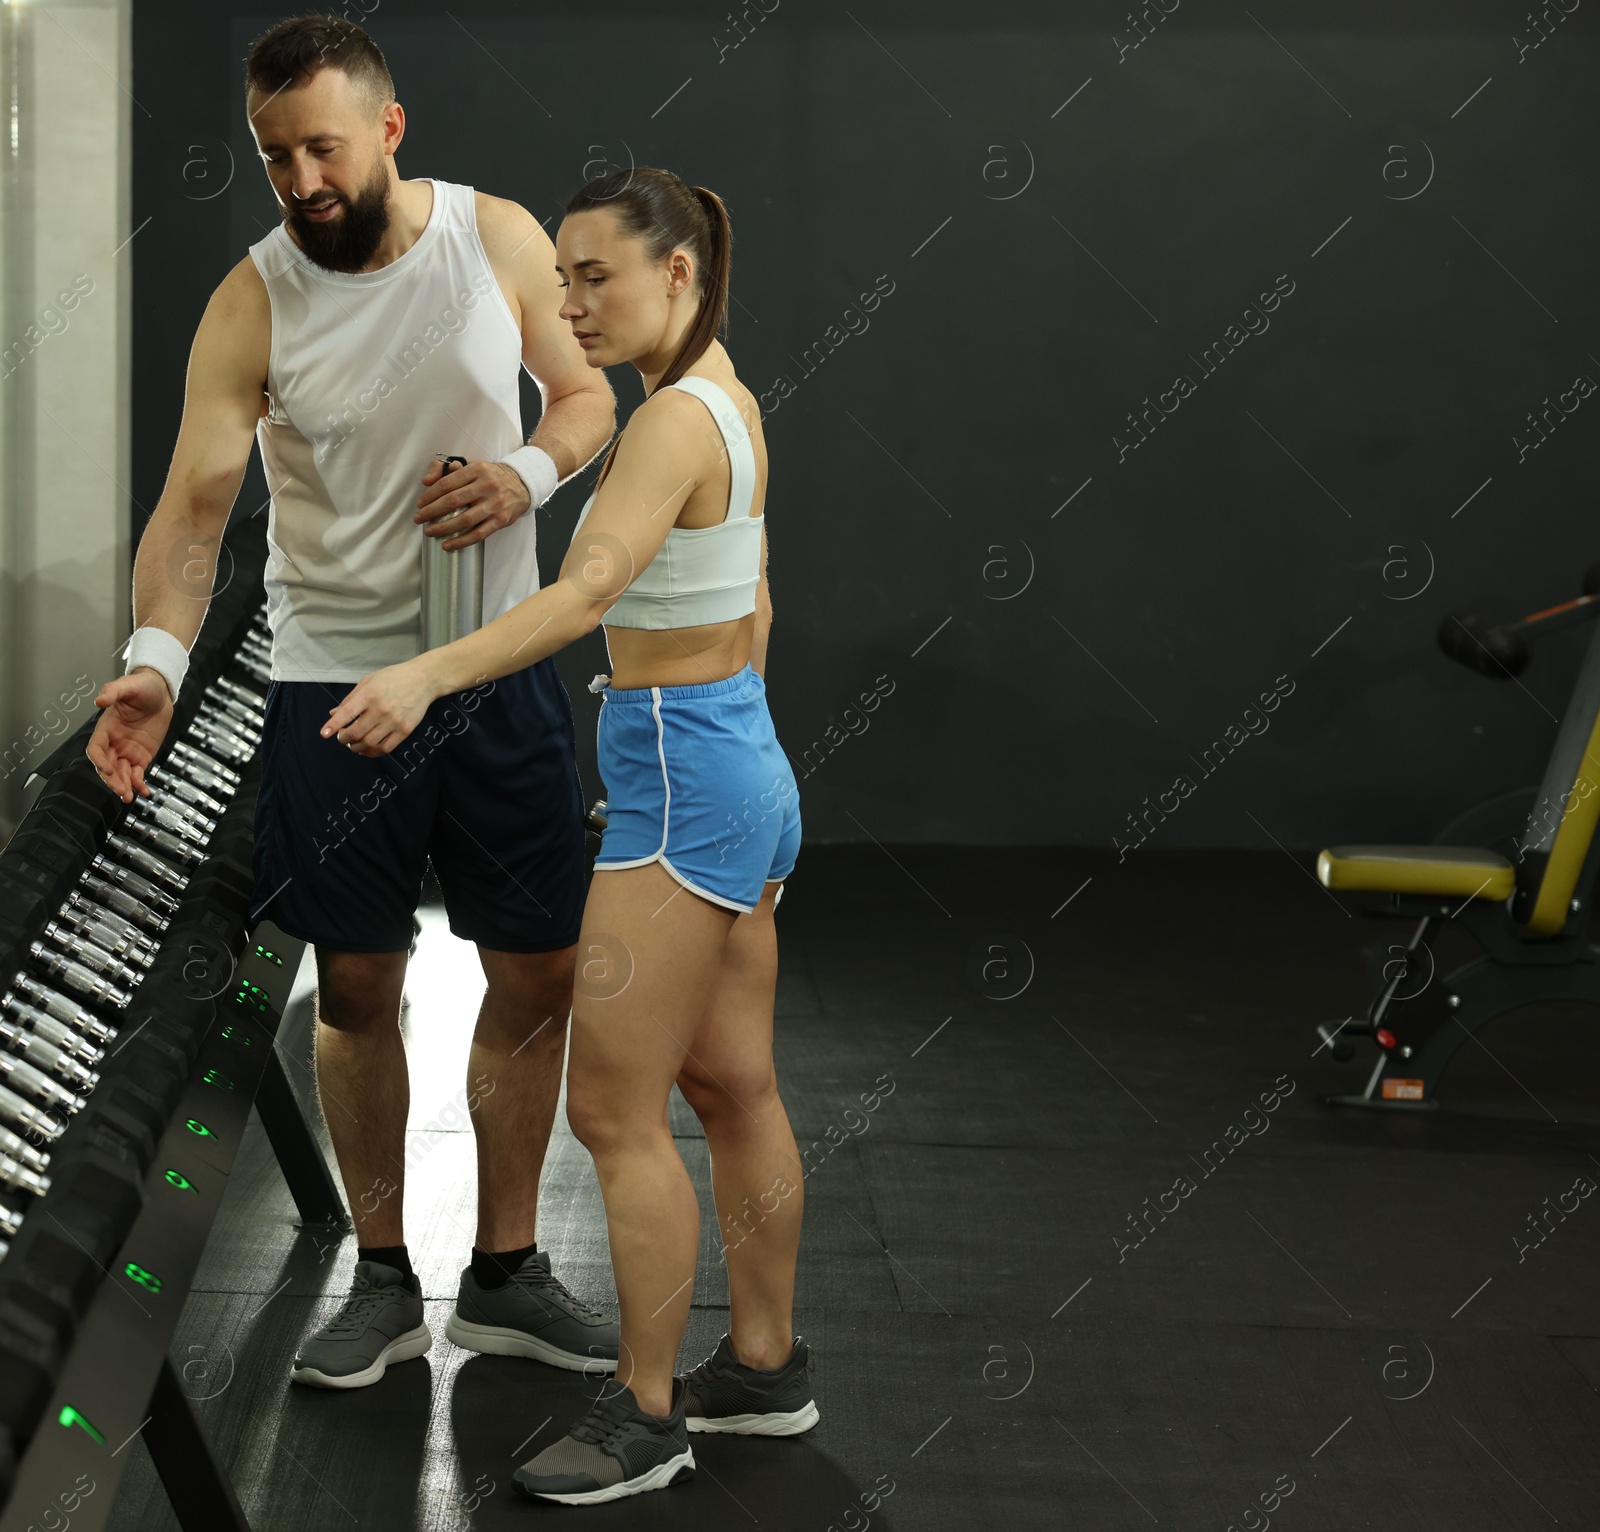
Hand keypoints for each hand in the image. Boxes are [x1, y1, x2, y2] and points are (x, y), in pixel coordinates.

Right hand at [87, 670, 172, 801]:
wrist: (161, 691)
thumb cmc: (141, 686)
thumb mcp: (128, 685)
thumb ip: (113, 691)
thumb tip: (100, 700)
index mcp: (106, 728)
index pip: (95, 748)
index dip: (99, 760)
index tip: (107, 768)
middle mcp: (114, 742)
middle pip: (106, 766)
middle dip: (111, 779)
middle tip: (120, 790)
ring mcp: (127, 750)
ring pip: (120, 773)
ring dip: (123, 785)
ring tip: (129, 797)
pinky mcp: (142, 756)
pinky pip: (137, 774)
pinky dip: (139, 784)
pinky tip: (144, 792)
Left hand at [322, 658, 437, 756]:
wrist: (423, 680)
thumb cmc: (393, 678)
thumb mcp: (368, 682)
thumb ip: (351, 699)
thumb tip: (334, 714)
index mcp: (370, 694)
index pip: (347, 713)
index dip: (333, 725)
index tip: (324, 734)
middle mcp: (381, 709)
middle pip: (356, 733)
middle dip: (344, 738)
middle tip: (342, 737)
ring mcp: (394, 721)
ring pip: (369, 743)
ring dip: (356, 747)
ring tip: (353, 744)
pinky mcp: (405, 730)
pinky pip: (385, 748)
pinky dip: (372, 752)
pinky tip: (367, 749)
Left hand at [416, 458, 530, 549]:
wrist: (521, 485)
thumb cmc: (491, 477)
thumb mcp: (471, 466)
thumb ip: (446, 469)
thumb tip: (427, 481)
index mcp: (477, 470)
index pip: (447, 483)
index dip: (430, 495)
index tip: (420, 504)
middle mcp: (487, 486)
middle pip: (453, 501)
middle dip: (431, 511)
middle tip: (419, 518)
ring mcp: (495, 504)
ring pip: (464, 520)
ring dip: (443, 528)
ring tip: (429, 532)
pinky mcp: (501, 520)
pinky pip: (478, 534)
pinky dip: (461, 541)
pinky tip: (448, 545)